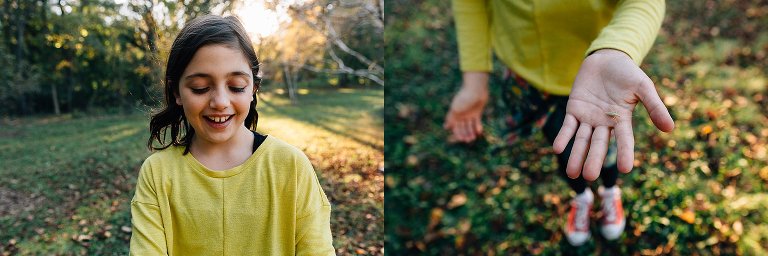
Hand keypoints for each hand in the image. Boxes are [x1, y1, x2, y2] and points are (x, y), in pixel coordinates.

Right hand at [444, 72, 488, 142]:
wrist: (476, 89)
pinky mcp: (477, 112)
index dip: (457, 133)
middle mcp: (462, 114)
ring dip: (471, 132)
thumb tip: (445, 127)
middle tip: (468, 140)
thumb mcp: (455, 109)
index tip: (460, 139)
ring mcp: (469, 114)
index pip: (455, 126)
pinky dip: (477, 126)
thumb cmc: (464, 98)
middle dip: (465, 134)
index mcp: (455, 114)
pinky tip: (479, 131)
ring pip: (469, 125)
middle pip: (462, 127)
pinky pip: (477, 121)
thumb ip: (451, 118)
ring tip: (473, 138)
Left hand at [553, 49, 673, 180]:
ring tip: (572, 174)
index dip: (624, 153)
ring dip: (576, 155)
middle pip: (598, 144)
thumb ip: (654, 107)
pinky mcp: (574, 109)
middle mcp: (604, 123)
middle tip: (589, 177)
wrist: (607, 58)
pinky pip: (568, 126)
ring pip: (582, 139)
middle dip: (593, 160)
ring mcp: (588, 117)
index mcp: (622, 120)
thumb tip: (670, 128)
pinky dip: (563, 136)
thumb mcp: (643, 87)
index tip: (626, 169)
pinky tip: (557, 148)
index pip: (624, 140)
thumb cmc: (628, 73)